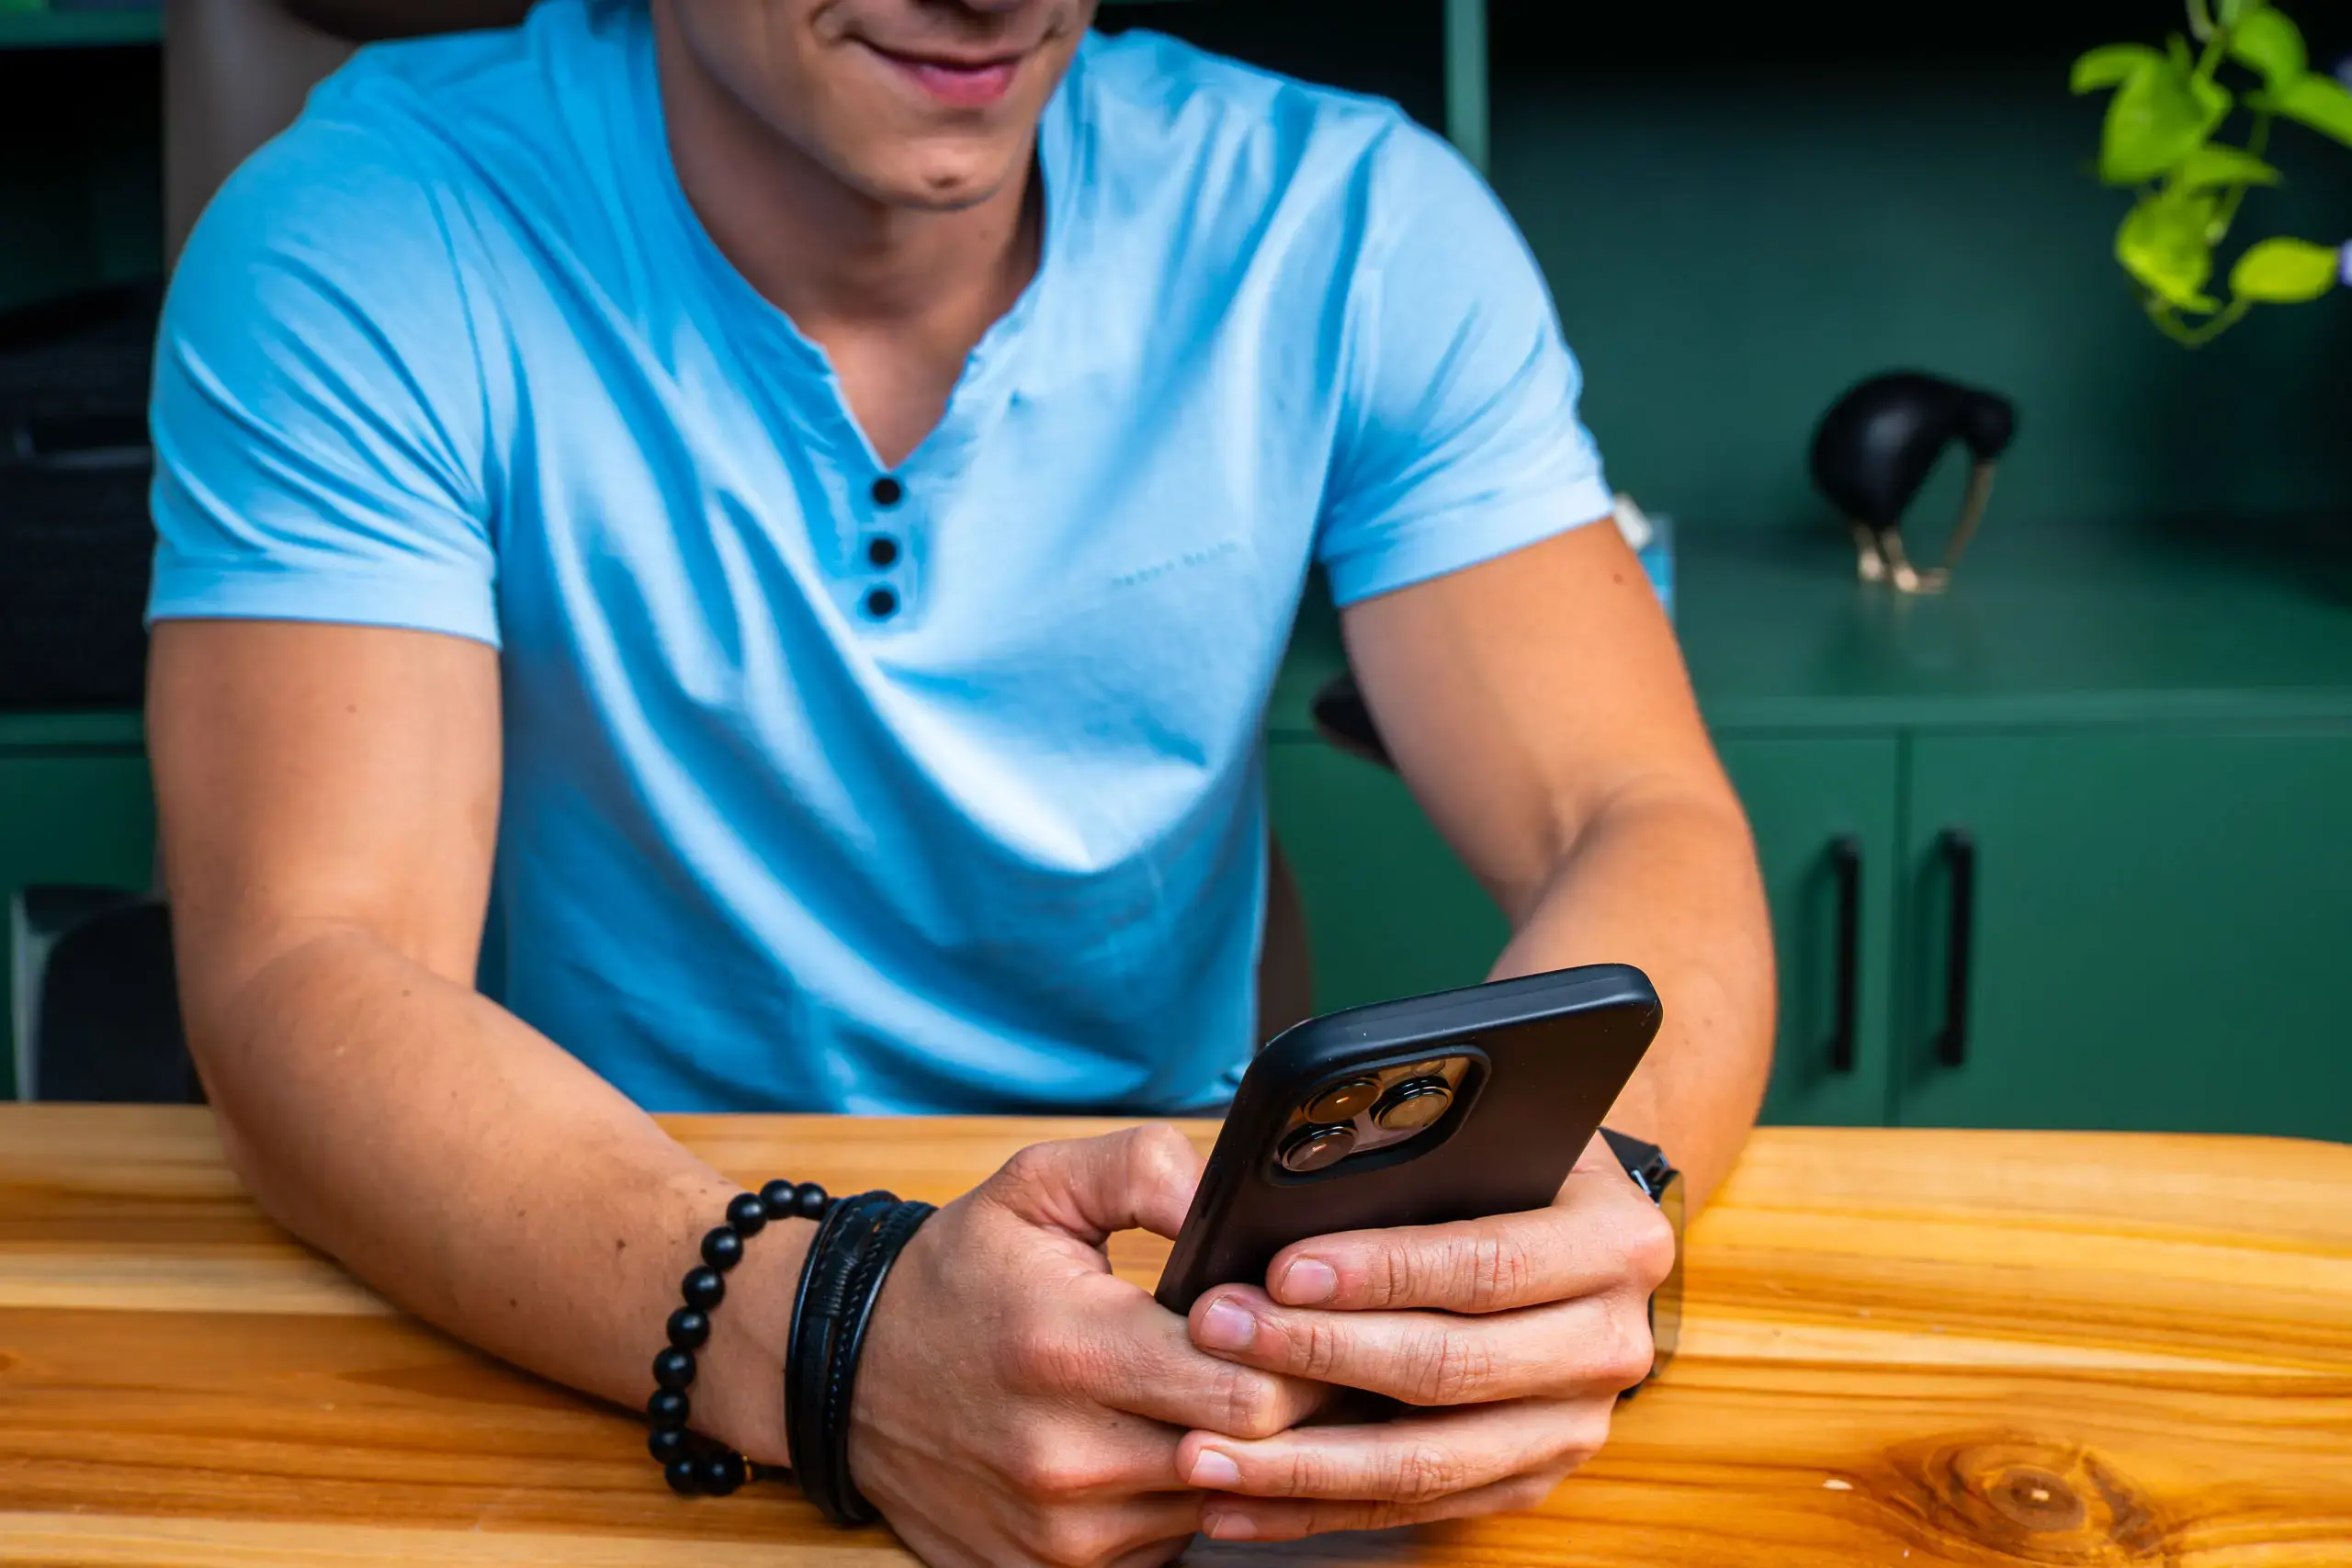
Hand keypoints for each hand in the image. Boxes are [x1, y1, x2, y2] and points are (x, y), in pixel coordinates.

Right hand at [849, 1125, 1327, 1567]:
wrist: (850, 1375)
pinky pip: (1168, 1546)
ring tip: (1223, 1395)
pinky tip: (1165, 1444)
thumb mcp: (1038, 1186)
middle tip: (1290, 1356)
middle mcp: (1066, 1457)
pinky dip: (1183, 1501)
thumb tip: (1227, 1204)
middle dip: (1289, 1403)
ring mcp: (1060, 1533)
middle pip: (1250, 1455)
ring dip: (1237, 1456)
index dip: (1293, 1350)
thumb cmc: (958, 1275)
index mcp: (1070, 1349)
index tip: (1289, 1315)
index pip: (1250, 1386)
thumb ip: (1144, 1171)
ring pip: (1217, 1507)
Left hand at [1173, 1132, 1674, 1541]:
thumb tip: (1291, 1185)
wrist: (1569, 1238)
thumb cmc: (1505, 1168)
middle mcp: (1609, 1342)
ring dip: (1302, 1465)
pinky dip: (1315, 1509)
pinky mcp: (1528, 1478)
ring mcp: (1573, 1424)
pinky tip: (1235, 1502)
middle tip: (1218, 1335)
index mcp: (1614, 1242)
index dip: (1384, 1271)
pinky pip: (1413, 1507)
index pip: (1488, 1263)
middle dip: (1321, 1355)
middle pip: (1453, 1367)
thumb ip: (1411, 1154)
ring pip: (1429, 1463)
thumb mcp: (1489, 1134)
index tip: (1283, 1271)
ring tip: (1203, 1453)